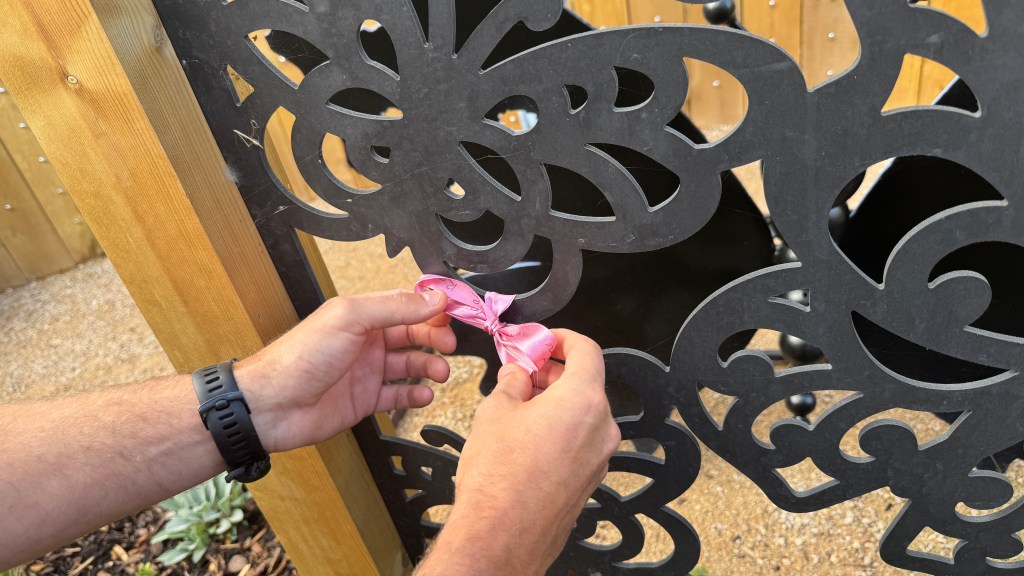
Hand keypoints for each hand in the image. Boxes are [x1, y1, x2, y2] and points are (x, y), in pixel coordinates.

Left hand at [235, 290, 455, 452]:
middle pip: (413, 333)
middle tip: (449, 345)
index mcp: (361, 314)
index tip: (453, 313)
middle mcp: (365, 340)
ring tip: (439, 372)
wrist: (272, 405)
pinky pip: (398, 395)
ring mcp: (365, 371)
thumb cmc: (299, 358)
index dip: (431, 308)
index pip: (406, 304)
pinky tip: (423, 396)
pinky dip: (415, 395)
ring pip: (409, 364)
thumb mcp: (350, 319)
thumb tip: (432, 298)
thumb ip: (395, 307)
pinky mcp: (364, 399)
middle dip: (435, 337)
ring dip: (429, 366)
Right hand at [418, 330, 619, 575]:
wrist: (500, 537)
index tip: (543, 340)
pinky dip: (559, 429)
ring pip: (582, 413)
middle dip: (553, 372)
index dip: (563, 338)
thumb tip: (518, 373)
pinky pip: (580, 441)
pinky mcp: (589, 480)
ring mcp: (599, 458)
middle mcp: (601, 428)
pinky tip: (526, 436)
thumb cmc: (499, 479)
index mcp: (584, 401)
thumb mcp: (496, 411)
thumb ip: (513, 381)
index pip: (587, 350)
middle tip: (522, 371)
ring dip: (555, 401)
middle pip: (586, 382)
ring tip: (517, 405)